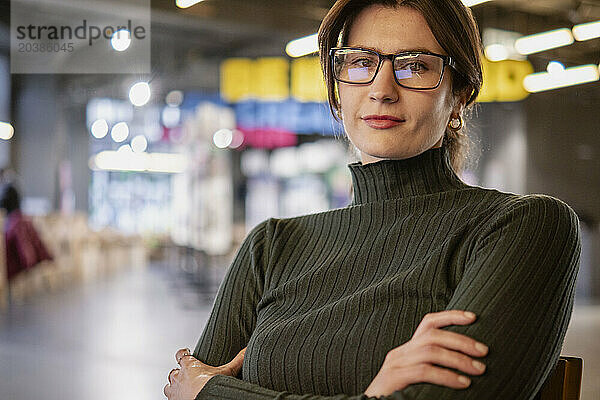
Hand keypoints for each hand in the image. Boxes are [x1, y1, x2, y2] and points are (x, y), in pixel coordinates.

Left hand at [163, 347, 246, 399]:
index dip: (183, 354)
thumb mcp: (226, 371)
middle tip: (186, 375)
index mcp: (189, 365)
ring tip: (181, 389)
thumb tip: (247, 351)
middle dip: (178, 373)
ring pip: (168, 386)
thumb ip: (237, 360)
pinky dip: (175, 398)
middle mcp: (178, 377)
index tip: (186, 353)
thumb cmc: (210, 386)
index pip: (181, 354)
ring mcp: (174, 390)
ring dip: (174, 387)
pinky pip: (170, 398)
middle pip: (173, 371)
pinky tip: (183, 398)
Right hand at [364, 310, 488, 396]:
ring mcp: (396, 364)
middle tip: (484, 351)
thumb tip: (467, 365)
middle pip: (432, 335)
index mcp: (407, 350)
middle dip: (461, 341)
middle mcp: (400, 353)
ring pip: (430, 351)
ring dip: (458, 359)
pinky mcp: (394, 378)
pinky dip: (446, 376)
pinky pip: (424, 371)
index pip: (428, 323)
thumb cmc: (399, 396)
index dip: (450, 316)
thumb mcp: (417, 378)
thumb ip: (433, 368)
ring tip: (478, 369)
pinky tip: (463, 383)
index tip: (473, 317)